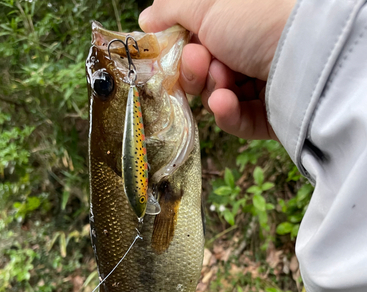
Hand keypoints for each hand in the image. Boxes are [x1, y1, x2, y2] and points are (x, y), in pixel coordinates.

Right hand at [139, 0, 295, 139]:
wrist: (305, 53)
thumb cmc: (256, 18)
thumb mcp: (205, 2)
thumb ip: (171, 9)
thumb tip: (145, 20)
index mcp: (234, 24)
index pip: (196, 42)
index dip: (180, 50)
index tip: (169, 50)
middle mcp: (248, 52)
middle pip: (205, 74)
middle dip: (196, 71)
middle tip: (201, 61)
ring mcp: (260, 85)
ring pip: (218, 98)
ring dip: (212, 90)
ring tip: (223, 80)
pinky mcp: (270, 116)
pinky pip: (237, 121)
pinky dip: (226, 114)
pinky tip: (224, 103)